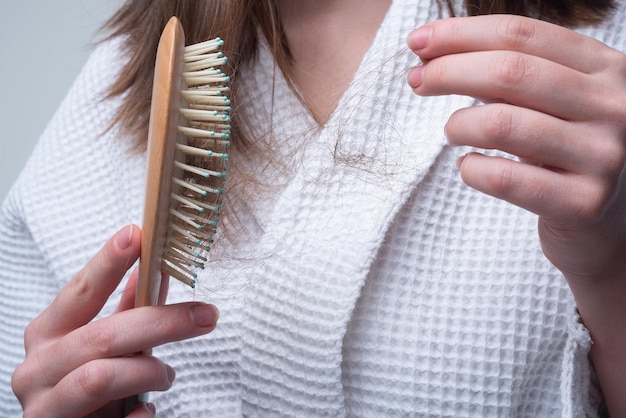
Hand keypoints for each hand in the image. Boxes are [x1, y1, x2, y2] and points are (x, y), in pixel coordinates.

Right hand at [11, 225, 218, 417]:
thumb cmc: (85, 391)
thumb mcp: (102, 345)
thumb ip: (124, 311)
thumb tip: (152, 268)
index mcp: (48, 334)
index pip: (80, 291)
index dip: (108, 263)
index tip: (137, 235)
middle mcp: (37, 368)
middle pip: (103, 335)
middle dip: (161, 322)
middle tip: (205, 315)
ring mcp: (43, 407)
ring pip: (102, 376)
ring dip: (149, 372)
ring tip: (166, 375)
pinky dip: (140, 413)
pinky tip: (144, 411)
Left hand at [407, 14, 625, 413]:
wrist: (623, 237)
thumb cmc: (578, 168)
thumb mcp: (562, 112)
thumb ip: (520, 81)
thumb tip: (437, 57)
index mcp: (606, 73)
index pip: (526, 37)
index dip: (464, 35)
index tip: (417, 41)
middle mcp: (615, 107)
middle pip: (513, 73)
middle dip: (450, 70)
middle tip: (412, 79)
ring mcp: (607, 157)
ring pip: (510, 121)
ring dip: (461, 120)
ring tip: (447, 128)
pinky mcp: (585, 206)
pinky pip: (512, 177)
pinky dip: (478, 168)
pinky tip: (468, 168)